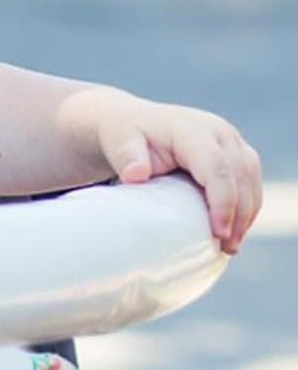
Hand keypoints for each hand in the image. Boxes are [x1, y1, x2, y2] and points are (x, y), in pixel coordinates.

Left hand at [93, 95, 261, 252]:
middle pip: (240, 174)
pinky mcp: (235, 152)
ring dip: (247, 213)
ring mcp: (230, 141)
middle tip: (227, 247)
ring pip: (250, 179)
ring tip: (231, 245)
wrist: (133, 122)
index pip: (217, 167)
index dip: (222, 201)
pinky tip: (234, 230)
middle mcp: (217, 131)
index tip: (218, 232)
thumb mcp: (119, 142)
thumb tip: (136, 176)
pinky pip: (249, 181)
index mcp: (191, 129)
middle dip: (239, 213)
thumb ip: (128, 156)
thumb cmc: (125, 136)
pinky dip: (246, 207)